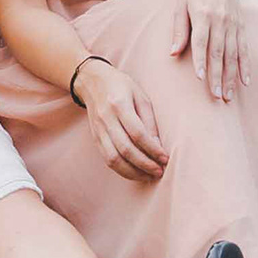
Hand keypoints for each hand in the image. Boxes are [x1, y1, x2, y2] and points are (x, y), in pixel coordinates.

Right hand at [75, 60, 169, 180]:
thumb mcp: (140, 96)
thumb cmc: (121, 86)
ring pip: (114, 159)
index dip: (152, 149)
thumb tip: (158, 146)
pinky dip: (122, 170)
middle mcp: (106, 118)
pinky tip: (135, 172)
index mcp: (119, 104)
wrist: (91, 81)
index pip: (137, 133)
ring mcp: (98, 130)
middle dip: (145, 164)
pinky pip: (107, 159)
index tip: (165, 158)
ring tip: (149, 176)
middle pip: (125, 149)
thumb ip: (149, 121)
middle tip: (159, 171)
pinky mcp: (95, 138)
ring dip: (133, 172)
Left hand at [173, 0, 245, 101]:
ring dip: (230, 76)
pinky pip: (244, 49)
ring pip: (232, 54)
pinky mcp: (241, 26)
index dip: (201, 60)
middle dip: (217, 75)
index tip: (200, 78)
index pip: (201, 41)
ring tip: (227, 95)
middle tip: (215, 96)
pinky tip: (245, 82)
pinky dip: (245, 66)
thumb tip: (173, 53)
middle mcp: (220, 20)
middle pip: (218, 52)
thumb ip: (179, 29)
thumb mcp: (181, 5)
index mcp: (203, 14)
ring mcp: (233, 24)